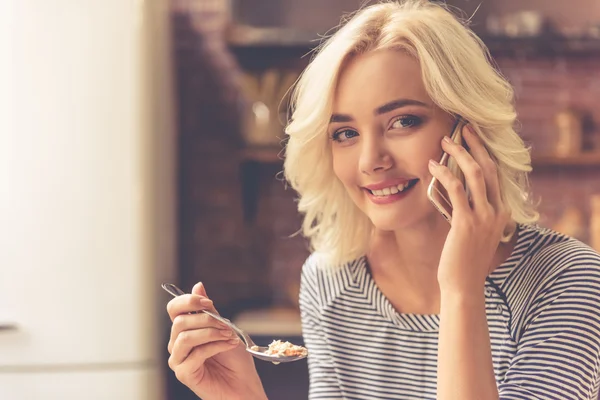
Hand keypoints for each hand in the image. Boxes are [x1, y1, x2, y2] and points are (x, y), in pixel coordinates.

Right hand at [166, 282, 266, 399]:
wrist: (244, 385)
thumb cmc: (235, 360)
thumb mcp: (224, 328)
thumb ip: (209, 310)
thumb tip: (198, 286)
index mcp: (185, 330)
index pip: (174, 308)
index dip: (188, 301)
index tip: (209, 303)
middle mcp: (177, 344)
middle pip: (179, 322)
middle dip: (206, 320)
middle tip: (226, 325)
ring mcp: (178, 360)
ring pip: (185, 337)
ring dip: (211, 333)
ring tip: (229, 336)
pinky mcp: (183, 373)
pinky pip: (195, 354)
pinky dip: (214, 347)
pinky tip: (227, 347)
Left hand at [428, 124, 510, 293]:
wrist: (463, 286)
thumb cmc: (463, 261)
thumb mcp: (471, 232)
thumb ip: (468, 211)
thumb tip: (453, 191)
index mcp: (501, 213)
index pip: (495, 175)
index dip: (484, 153)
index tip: (472, 138)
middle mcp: (497, 212)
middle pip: (489, 167)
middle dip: (475, 144)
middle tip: (462, 128)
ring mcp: (484, 217)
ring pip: (475, 173)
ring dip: (459, 153)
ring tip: (444, 141)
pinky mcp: (466, 223)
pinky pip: (456, 189)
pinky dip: (444, 173)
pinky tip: (432, 165)